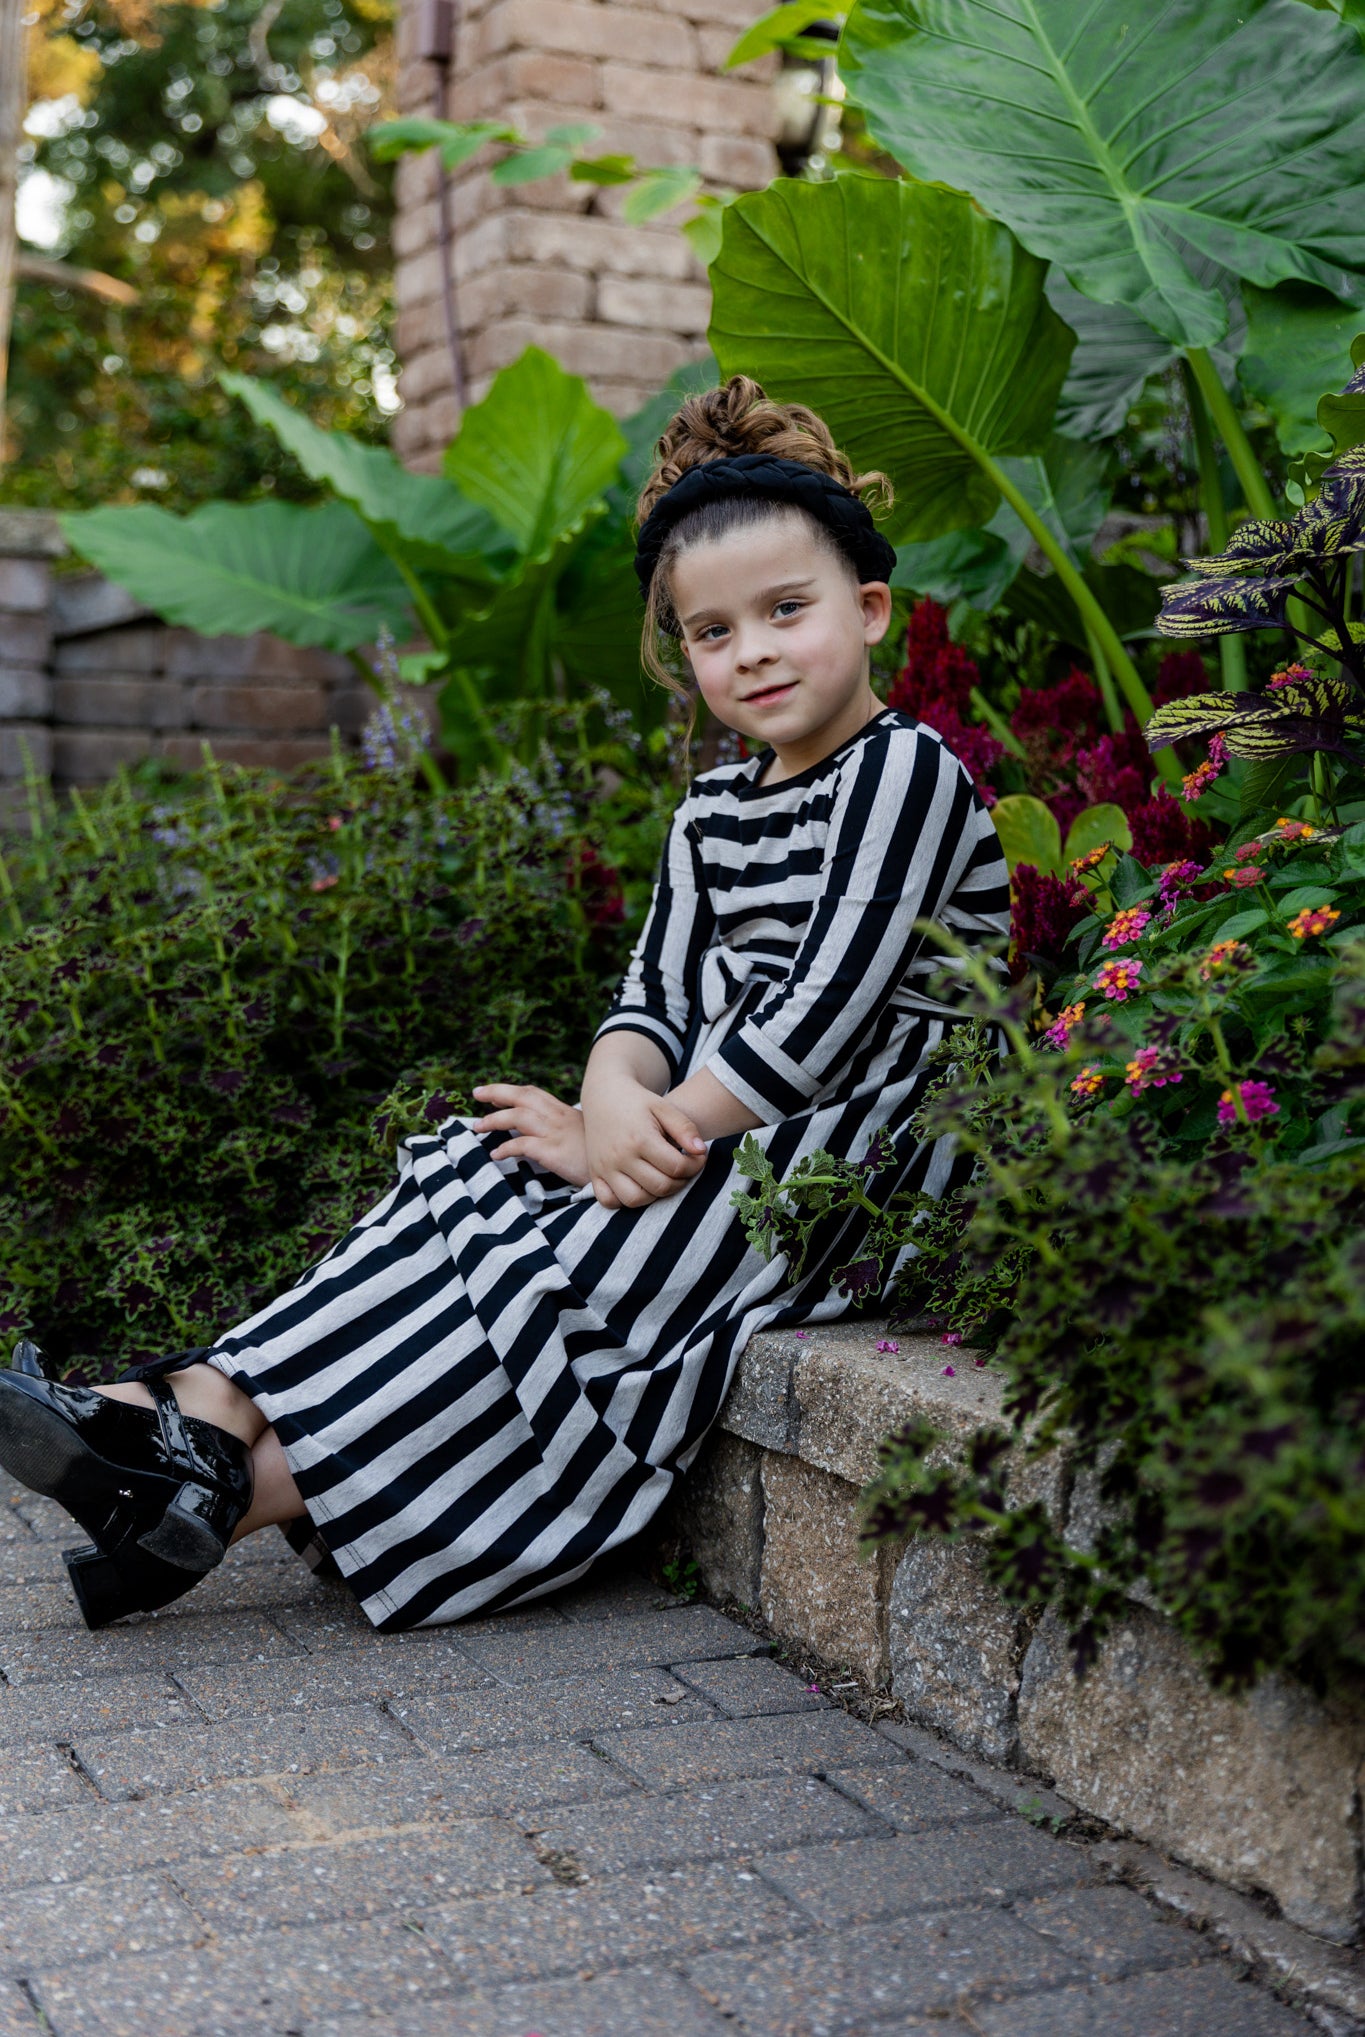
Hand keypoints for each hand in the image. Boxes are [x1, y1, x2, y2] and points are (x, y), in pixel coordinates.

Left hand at [470, 1084, 589, 1187]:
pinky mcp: (554, 1152)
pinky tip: (496, 1155)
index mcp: (564, 1112)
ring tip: (478, 1127)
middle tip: (477, 1093)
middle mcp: (558, 1118)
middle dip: (496, 1092)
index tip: (492, 1093)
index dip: (511, 1091)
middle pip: (522, 1096)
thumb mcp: (582, 1136)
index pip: (533, 1094)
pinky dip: (506, 1148)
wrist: (620, 1171)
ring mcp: (556, 1134)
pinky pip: (523, 1145)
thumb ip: (562, 1131)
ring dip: (494, 1120)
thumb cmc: (600, 1157)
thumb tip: (540, 1134)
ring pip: (519, 1116)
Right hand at [580, 1071, 706, 1209]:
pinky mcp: (595, 1174)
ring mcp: (605, 1168)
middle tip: (685, 1169)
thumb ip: (685, 1128)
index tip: (699, 1158)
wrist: (603, 1095)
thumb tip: (701, 1151)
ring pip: (636, 1200)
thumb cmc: (638, 1101)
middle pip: (660, 1187)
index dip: (695, 1166)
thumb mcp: (664, 1107)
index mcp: (640, 1138)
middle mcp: (620, 1157)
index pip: (677, 1167)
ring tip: (664, 1178)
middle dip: (681, 1182)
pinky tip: (639, 1186)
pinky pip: (609, 1201)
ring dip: (656, 1195)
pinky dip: (625, 1201)